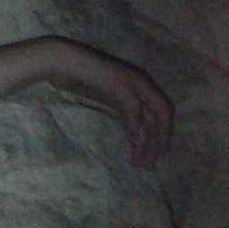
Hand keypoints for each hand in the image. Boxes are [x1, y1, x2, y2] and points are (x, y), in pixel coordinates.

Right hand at [47, 39, 172, 167]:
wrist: (64, 63)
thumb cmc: (79, 76)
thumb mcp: (107, 94)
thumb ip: (120, 105)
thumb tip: (129, 126)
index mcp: (139, 83)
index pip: (161, 108)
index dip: (164, 130)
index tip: (160, 150)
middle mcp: (142, 82)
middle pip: (163, 114)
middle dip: (161, 140)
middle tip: (153, 162)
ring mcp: (134, 85)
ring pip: (151, 120)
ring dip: (149, 145)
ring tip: (143, 164)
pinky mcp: (123, 89)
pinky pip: (136, 119)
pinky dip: (137, 138)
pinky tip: (133, 152)